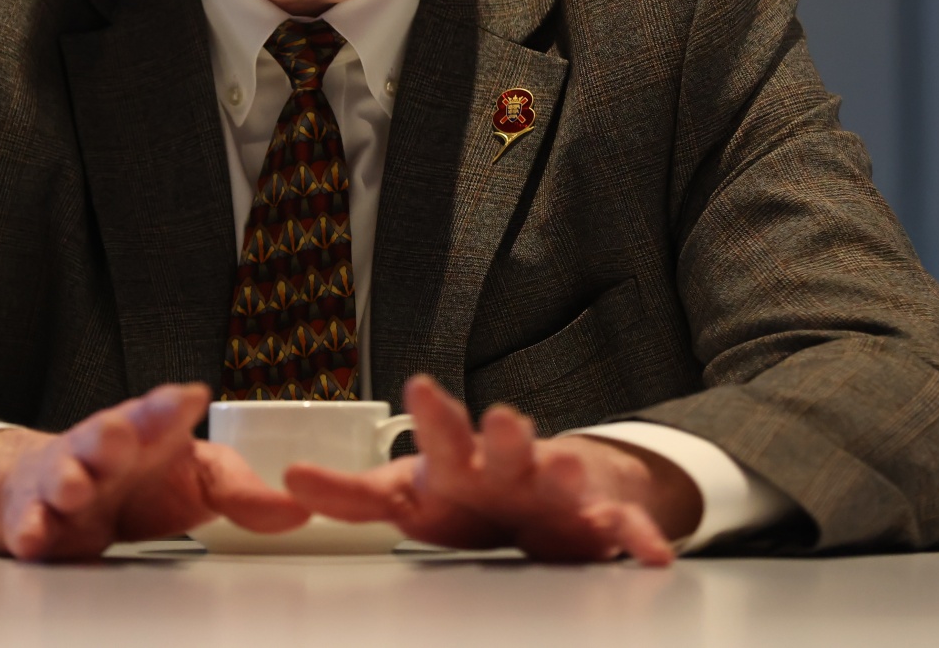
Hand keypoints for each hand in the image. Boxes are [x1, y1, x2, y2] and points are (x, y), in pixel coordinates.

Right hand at [0, 382, 308, 559]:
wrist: (68, 489)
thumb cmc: (142, 477)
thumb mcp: (199, 480)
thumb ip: (245, 494)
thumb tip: (301, 510)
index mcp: (150, 432)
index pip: (162, 410)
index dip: (172, 404)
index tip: (189, 399)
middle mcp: (106, 448)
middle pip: (106, 432)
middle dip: (111, 434)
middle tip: (119, 438)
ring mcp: (69, 478)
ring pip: (65, 473)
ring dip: (71, 479)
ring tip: (79, 489)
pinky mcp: (39, 514)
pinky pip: (31, 520)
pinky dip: (33, 528)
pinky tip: (37, 536)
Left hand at [283, 375, 699, 565]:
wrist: (558, 489)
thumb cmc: (475, 492)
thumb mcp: (412, 497)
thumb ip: (354, 495)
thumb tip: (289, 483)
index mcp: (459, 464)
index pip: (440, 435)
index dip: (431, 416)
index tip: (417, 386)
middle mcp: (507, 467)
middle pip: (501, 445)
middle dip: (502, 434)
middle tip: (499, 419)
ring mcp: (555, 488)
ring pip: (559, 473)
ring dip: (559, 468)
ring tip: (562, 465)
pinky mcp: (598, 519)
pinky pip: (621, 530)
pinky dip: (636, 539)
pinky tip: (649, 552)